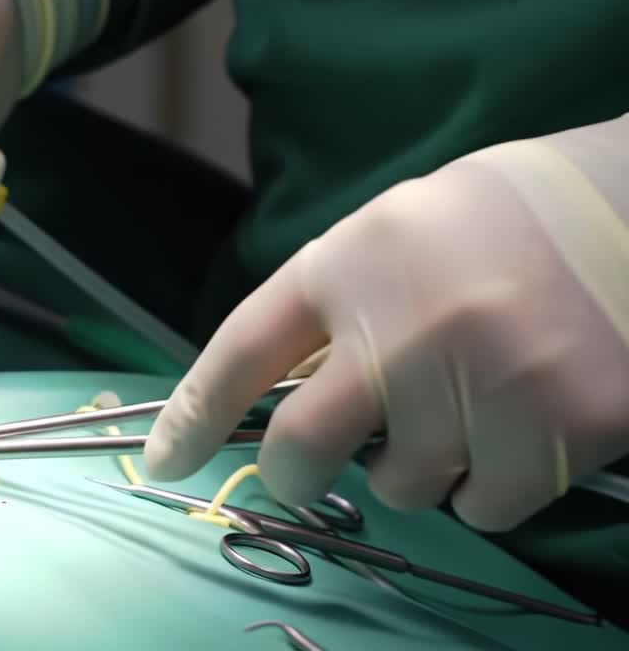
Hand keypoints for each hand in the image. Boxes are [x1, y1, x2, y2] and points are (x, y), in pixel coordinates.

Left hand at [145, 130, 628, 531]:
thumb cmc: (506, 220)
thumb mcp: (399, 233)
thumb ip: (339, 306)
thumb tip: (286, 396)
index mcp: (350, 262)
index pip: (243, 351)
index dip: (192, 416)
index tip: (165, 461)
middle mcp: (400, 324)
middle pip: (300, 446)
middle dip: (296, 471)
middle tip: (320, 465)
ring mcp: (481, 378)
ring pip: (403, 486)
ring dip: (421, 468)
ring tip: (467, 404)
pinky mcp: (560, 425)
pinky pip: (487, 505)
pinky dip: (494, 486)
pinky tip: (520, 427)